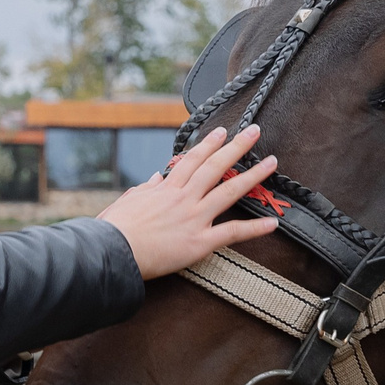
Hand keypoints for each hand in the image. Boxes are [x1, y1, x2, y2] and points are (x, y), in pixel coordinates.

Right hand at [98, 125, 279, 279]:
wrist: (111, 252)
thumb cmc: (113, 229)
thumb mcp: (127, 201)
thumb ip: (146, 188)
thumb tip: (156, 177)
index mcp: (165, 189)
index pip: (192, 160)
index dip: (209, 144)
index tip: (222, 132)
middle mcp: (183, 198)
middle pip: (215, 167)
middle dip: (237, 147)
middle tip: (254, 132)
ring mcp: (193, 218)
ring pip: (229, 191)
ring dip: (253, 176)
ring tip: (271, 164)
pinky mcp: (199, 242)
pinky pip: (231, 233)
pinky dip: (254, 229)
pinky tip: (273, 223)